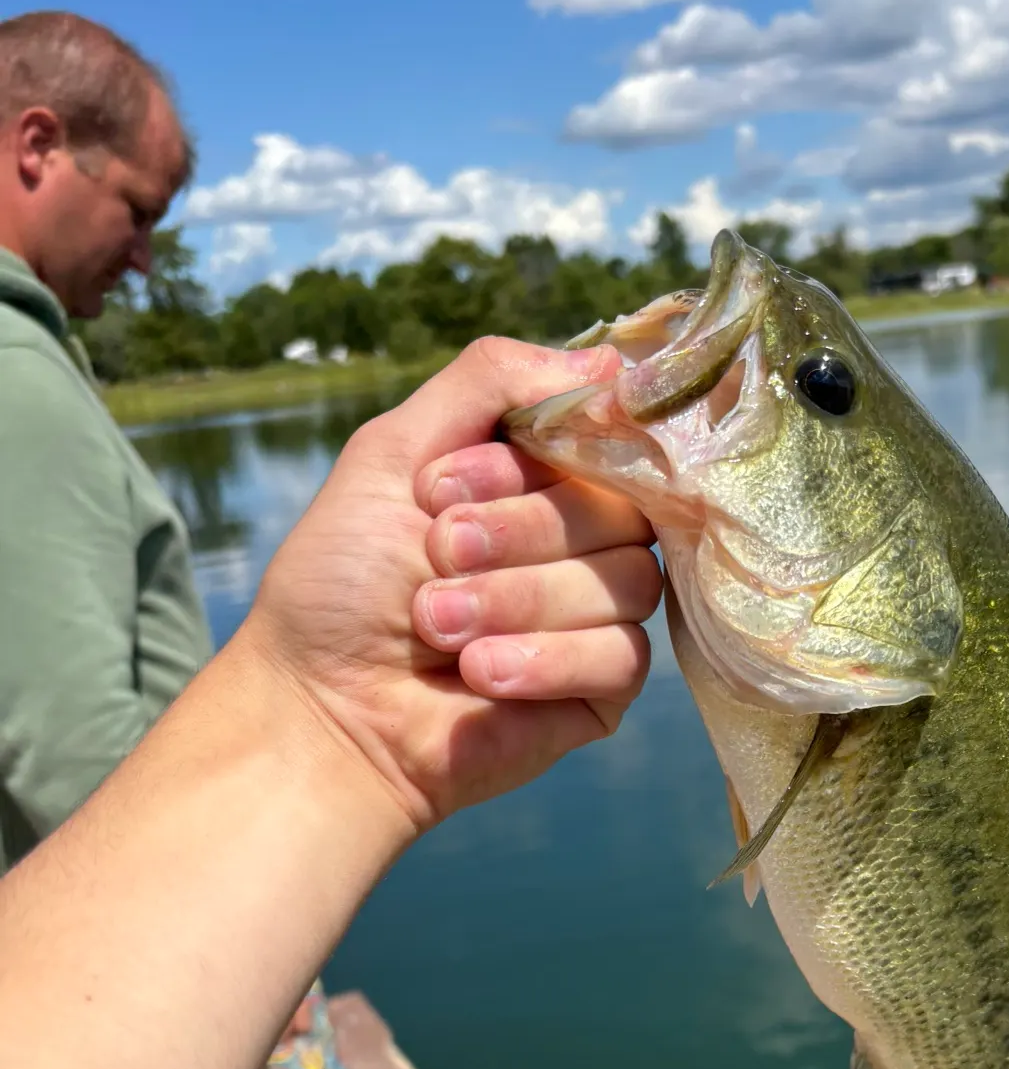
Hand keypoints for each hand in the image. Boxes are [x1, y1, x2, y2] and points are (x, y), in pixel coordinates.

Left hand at [238, 338, 660, 831]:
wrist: (321, 709)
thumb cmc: (342, 583)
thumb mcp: (392, 452)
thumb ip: (491, 382)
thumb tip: (612, 360)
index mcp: (540, 480)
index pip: (603, 440)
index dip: (529, 465)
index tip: (441, 490)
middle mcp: (582, 541)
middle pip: (621, 510)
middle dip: (516, 534)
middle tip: (435, 557)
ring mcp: (601, 615)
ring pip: (626, 581)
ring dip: (515, 600)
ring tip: (435, 625)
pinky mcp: (606, 687)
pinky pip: (622, 655)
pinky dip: (542, 660)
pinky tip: (478, 673)